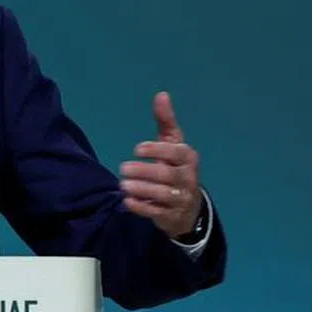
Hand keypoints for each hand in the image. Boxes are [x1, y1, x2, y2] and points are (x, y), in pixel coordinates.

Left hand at [119, 91, 202, 237]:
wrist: (188, 206)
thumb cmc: (176, 167)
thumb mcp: (173, 144)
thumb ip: (166, 121)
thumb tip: (161, 94)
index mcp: (188, 158)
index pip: (176, 153)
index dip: (157, 150)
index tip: (137, 149)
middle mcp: (188, 178)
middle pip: (168, 175)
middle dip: (145, 171)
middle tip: (123, 168)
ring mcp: (181, 199)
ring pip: (163, 195)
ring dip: (142, 189)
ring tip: (122, 184)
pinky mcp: (171, 216)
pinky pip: (157, 213)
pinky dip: (142, 208)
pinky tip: (127, 202)